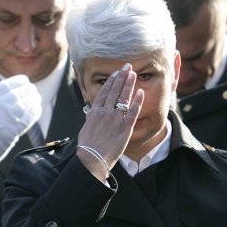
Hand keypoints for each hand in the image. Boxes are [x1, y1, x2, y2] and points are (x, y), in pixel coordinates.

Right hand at [0, 74, 42, 175]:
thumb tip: (10, 89)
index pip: (7, 85)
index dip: (18, 81)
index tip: (25, 81)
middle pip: (18, 94)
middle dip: (29, 90)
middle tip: (33, 91)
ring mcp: (5, 119)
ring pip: (25, 105)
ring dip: (33, 100)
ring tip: (37, 99)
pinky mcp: (12, 131)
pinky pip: (28, 119)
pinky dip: (34, 113)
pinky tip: (37, 110)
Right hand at [76, 63, 143, 179]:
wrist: (92, 159)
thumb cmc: (87, 146)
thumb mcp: (86, 127)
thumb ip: (91, 117)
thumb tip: (92, 112)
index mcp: (95, 111)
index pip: (104, 91)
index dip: (111, 81)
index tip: (116, 73)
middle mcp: (105, 112)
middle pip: (114, 90)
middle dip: (121, 77)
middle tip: (127, 67)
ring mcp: (115, 119)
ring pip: (123, 97)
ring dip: (129, 84)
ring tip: (133, 73)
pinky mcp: (125, 127)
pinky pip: (133, 111)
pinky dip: (137, 101)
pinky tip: (141, 91)